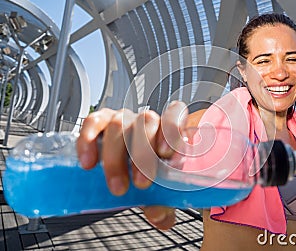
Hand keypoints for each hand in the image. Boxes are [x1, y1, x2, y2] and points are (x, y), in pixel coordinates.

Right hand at [76, 101, 187, 229]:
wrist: (127, 174)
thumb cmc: (147, 177)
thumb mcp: (159, 194)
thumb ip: (163, 204)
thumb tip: (157, 214)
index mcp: (168, 131)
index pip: (175, 115)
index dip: (172, 129)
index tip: (166, 154)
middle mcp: (147, 121)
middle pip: (147, 121)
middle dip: (143, 154)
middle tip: (140, 184)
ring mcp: (124, 119)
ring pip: (119, 125)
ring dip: (115, 158)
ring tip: (117, 187)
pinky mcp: (101, 121)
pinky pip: (94, 122)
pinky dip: (88, 141)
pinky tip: (89, 163)